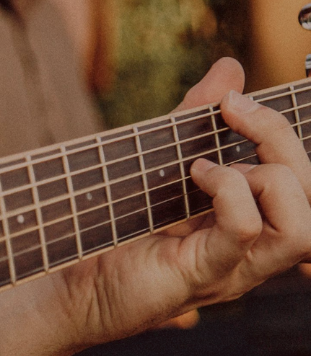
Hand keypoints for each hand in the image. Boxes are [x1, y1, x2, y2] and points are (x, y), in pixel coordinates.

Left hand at [0, 58, 310, 355]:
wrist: (69, 286)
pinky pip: (244, 231)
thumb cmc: (112, 231)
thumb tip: (230, 68)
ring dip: (270, 176)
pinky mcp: (203, 274)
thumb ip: (194, 120)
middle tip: (233, 111)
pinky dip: (228, 193)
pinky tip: (194, 177)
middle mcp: (253, 249)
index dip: (283, 131)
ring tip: (212, 163)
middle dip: (282, 138)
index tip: (234, 99)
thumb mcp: (159, 163)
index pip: (304, 180)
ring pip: (302, 225)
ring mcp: (234, 268)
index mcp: (252, 221)